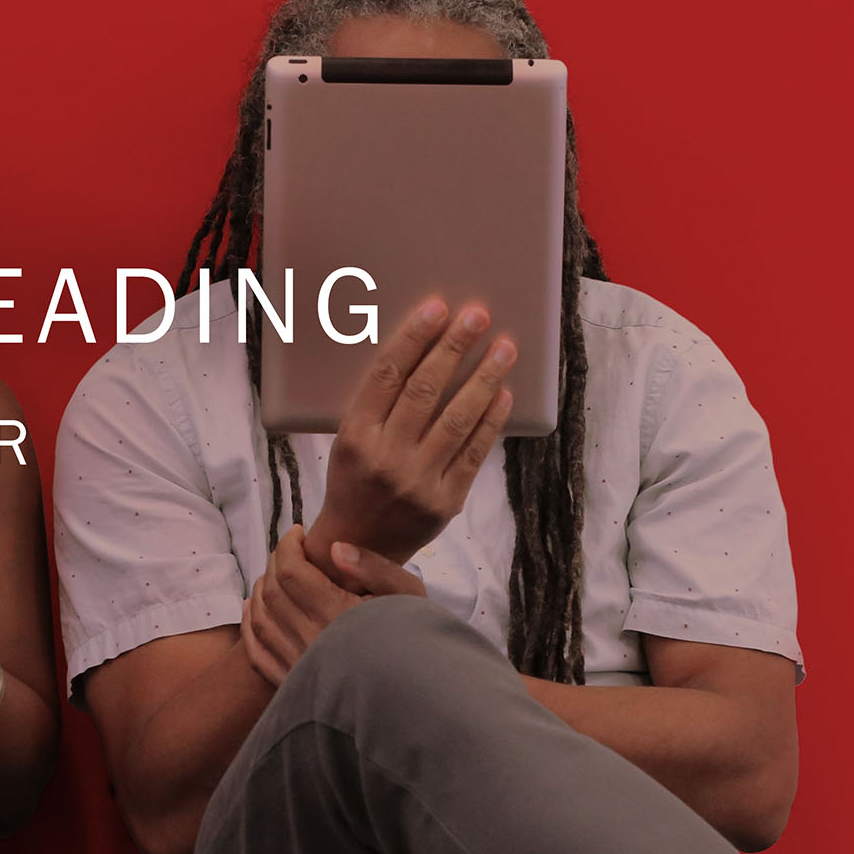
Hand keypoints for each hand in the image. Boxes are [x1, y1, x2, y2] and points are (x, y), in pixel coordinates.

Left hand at [241, 526, 427, 686]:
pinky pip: (258, 654)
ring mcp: (297, 668)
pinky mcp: (293, 688)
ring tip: (273, 574)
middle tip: (289, 551)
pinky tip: (254, 610)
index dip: (288, 546)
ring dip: (261, 590)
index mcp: (336, 615)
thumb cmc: (419, 643)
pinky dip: (251, 627)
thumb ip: (375, 567)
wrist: (420, 698)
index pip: (291, 572)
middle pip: (273, 592)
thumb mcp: (409, 596)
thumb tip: (335, 548)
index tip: (298, 533)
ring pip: (261, 620)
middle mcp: (310, 642)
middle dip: (275, 563)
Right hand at [305, 298, 516, 566]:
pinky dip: (492, 420)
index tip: (436, 308)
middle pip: (424, 391)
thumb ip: (379, 405)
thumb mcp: (349, 440)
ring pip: (457, 419)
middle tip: (477, 315)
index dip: (413, 338)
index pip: (386, 376)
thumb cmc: (354, 481)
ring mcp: (418, 481)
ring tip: (504, 346)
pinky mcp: (446, 501)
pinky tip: (504, 393)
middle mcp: (384, 457)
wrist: (359, 546)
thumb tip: (424, 351)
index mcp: (354, 436)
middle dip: (454, 347)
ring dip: (484, 377)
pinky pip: (475, 453)